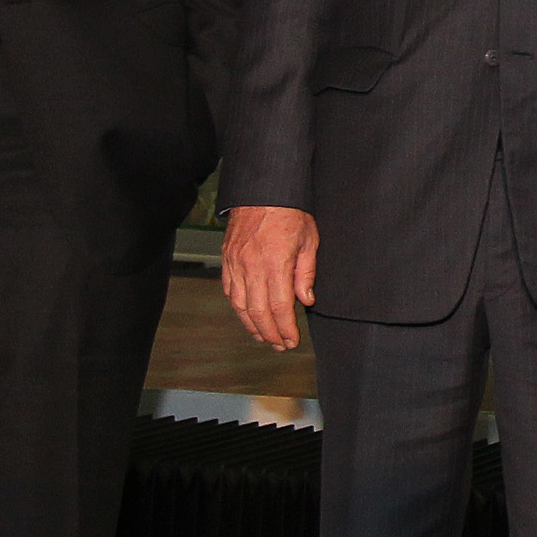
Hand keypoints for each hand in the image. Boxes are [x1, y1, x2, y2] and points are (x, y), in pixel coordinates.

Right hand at [221, 205, 319, 350]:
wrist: (263, 191)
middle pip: (258, 312)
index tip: (292, 340)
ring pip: (240, 305)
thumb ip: (306, 273)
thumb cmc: (290, 213)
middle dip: (270, 333)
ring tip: (264, 337)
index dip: (285, 328)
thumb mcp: (309, 240)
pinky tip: (248, 315)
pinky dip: (238, 307)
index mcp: (275, 263)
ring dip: (252, 325)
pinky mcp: (227, 259)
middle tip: (280, 345)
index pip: (279, 307)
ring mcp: (236, 264)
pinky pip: (230, 290)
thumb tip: (305, 300)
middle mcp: (252, 267)